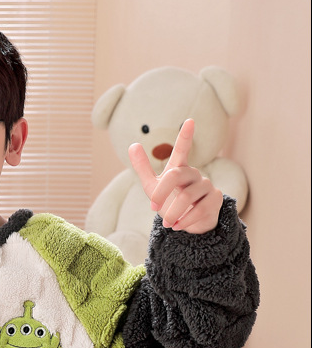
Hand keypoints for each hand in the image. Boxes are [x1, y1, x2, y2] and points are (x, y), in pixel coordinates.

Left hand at [129, 119, 222, 233]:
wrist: (187, 222)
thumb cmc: (170, 200)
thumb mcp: (153, 186)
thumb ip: (143, 168)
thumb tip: (133, 144)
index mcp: (179, 168)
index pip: (182, 149)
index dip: (185, 136)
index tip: (189, 121)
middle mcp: (194, 173)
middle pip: (175, 176)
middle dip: (161, 193)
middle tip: (153, 208)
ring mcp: (206, 185)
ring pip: (187, 197)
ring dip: (173, 213)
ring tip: (167, 223)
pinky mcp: (215, 199)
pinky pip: (200, 209)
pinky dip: (185, 221)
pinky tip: (178, 226)